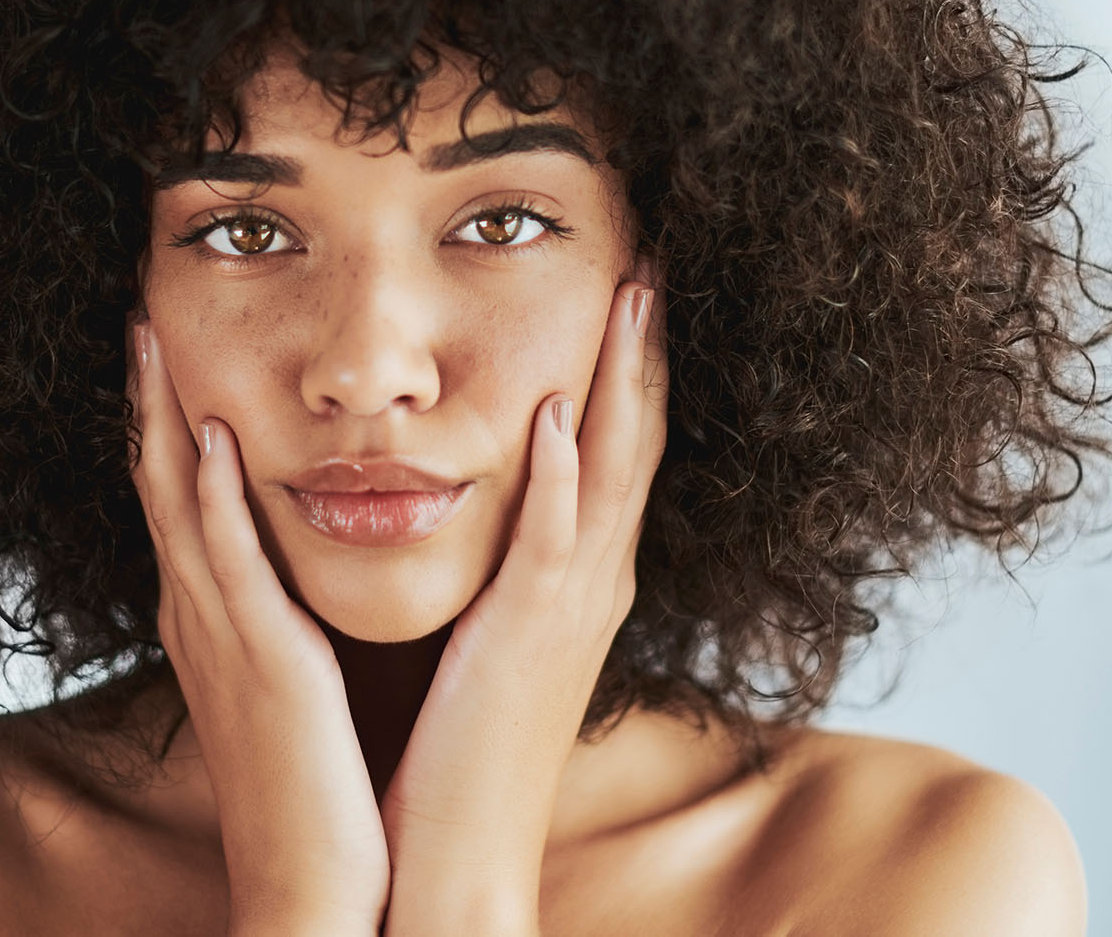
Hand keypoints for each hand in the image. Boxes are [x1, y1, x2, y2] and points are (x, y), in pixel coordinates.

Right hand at [128, 320, 388, 936]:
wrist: (314, 885)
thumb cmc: (311, 786)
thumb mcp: (288, 681)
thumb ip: (277, 618)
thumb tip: (285, 571)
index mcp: (212, 616)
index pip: (176, 494)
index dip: (162, 415)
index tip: (161, 341)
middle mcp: (199, 614)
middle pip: (156, 481)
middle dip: (145, 395)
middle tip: (136, 310)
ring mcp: (219, 636)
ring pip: (175, 504)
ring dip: (161, 416)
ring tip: (151, 336)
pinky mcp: (257, 660)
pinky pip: (224, 564)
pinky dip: (208, 499)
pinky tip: (204, 438)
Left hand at [379, 280, 668, 932]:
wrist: (459, 855)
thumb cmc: (464, 744)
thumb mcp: (494, 633)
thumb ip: (507, 565)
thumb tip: (492, 498)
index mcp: (579, 575)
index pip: (618, 444)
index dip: (629, 363)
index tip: (629, 282)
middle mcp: (593, 580)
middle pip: (638, 437)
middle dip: (645, 346)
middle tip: (653, 256)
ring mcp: (570, 607)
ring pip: (614, 471)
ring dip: (623, 381)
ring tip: (632, 295)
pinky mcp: (529, 639)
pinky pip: (556, 542)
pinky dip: (567, 477)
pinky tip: (562, 414)